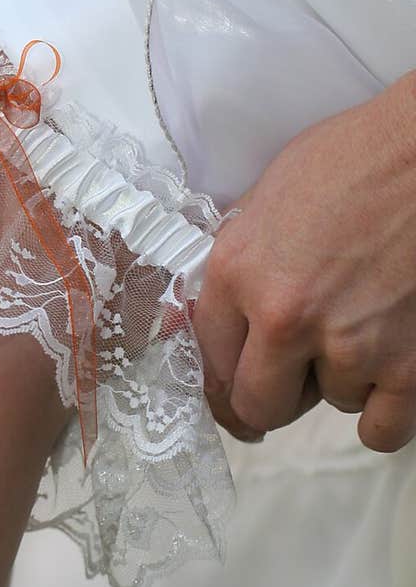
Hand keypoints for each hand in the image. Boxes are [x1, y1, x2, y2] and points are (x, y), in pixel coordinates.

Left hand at [193, 71, 415, 451]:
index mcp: (239, 271)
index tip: (240, 379)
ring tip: (366, 321)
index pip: (210, 358)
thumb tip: (193, 322)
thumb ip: (236, 266)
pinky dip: (385, 410)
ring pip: (329, 403)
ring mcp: (349, 346)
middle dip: (274, 394)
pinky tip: (389, 375)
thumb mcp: (270, 196)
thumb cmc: (359, 157)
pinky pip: (383, 428)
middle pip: (257, 406)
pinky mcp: (409, 365)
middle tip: (294, 375)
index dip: (227, 373)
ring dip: (343, 378)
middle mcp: (285, 317)